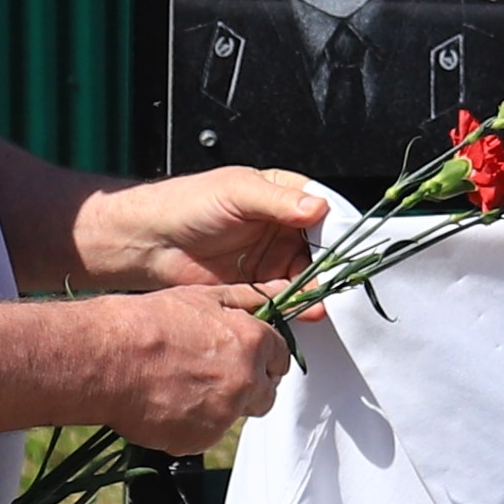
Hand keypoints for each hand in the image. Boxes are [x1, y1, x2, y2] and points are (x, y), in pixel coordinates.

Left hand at [72, 165, 332, 292]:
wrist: (150, 241)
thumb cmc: (189, 203)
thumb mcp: (237, 193)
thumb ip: (278, 201)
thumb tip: (318, 207)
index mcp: (284, 196)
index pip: (324, 212)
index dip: (340, 229)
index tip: (352, 246)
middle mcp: (284, 227)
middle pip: (321, 249)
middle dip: (331, 266)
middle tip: (339, 281)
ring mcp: (272, 258)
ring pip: (306, 275)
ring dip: (316, 288)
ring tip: (321, 301)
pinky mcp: (259, 286)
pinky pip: (286, 297)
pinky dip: (297, 304)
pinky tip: (306, 310)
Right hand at [83, 281, 290, 454]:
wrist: (106, 360)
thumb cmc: (148, 323)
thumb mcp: (201, 297)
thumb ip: (246, 301)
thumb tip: (277, 295)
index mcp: (253, 343)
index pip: (281, 357)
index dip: (264, 355)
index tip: (245, 355)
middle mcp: (246, 382)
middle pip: (266, 393)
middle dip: (248, 385)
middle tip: (211, 372)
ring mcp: (224, 415)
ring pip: (234, 415)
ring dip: (218, 405)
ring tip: (179, 384)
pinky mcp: (200, 441)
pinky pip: (205, 435)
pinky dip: (191, 424)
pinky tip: (165, 403)